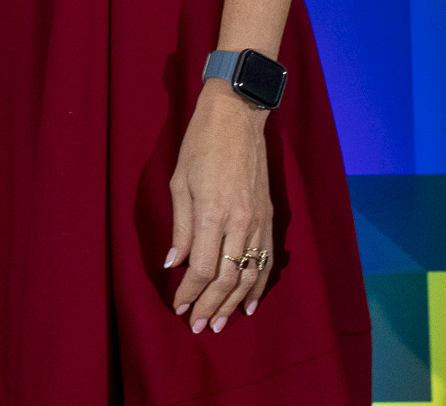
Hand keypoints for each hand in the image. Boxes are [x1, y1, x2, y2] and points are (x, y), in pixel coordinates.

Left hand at [164, 82, 275, 331]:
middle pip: (227, 278)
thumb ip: (180, 227)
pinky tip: (249, 303)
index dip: (190, 292)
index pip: (203, 268)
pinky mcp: (270, 219)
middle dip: (211, 305)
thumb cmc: (199, 146)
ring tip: (222, 323)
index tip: (178, 308)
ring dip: (235, 303)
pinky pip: (266, 261)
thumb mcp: (179, 183)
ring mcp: (259, 223)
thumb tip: (175, 263)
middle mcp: (240, 223)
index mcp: (212, 214)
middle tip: (199, 327)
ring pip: (250, 274)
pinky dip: (258, 285)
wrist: (237, 119)